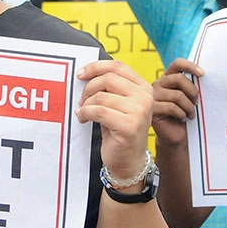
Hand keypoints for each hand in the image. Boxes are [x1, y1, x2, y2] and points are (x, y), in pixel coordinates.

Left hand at [76, 60, 151, 180]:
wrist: (129, 161)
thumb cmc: (120, 130)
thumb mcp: (119, 104)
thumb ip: (110, 88)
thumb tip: (87, 72)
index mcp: (144, 88)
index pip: (118, 66)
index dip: (96, 67)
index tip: (81, 73)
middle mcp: (145, 97)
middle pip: (108, 79)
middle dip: (88, 88)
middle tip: (81, 100)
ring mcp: (139, 112)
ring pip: (101, 96)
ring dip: (86, 104)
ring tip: (83, 112)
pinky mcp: (129, 126)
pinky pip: (98, 111)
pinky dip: (85, 113)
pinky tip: (83, 118)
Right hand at [152, 58, 203, 145]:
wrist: (176, 134)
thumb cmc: (185, 114)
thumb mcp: (189, 98)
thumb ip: (192, 86)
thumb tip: (203, 76)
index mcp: (168, 78)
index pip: (177, 64)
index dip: (190, 65)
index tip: (203, 74)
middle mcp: (158, 84)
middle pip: (178, 78)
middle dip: (192, 91)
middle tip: (197, 102)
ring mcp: (153, 96)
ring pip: (177, 95)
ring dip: (188, 107)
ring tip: (190, 114)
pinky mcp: (152, 109)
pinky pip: (171, 107)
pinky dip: (181, 114)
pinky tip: (182, 118)